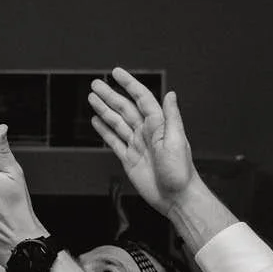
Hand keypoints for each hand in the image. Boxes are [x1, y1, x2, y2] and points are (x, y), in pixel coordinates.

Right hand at [89, 68, 195, 211]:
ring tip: (92, 98)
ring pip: (116, 123)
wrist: (176, 198)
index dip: (129, 84)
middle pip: (124, 108)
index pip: (141, 99)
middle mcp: (146, 133)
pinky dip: (104, 131)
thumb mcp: (177, 141)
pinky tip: (97, 122)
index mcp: (158, 126)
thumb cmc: (181, 172)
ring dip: (104, 110)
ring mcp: (136, 145)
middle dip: (110, 95)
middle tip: (96, 84)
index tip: (116, 73)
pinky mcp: (129, 159)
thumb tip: (171, 94)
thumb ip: (171, 117)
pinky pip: (114, 141)